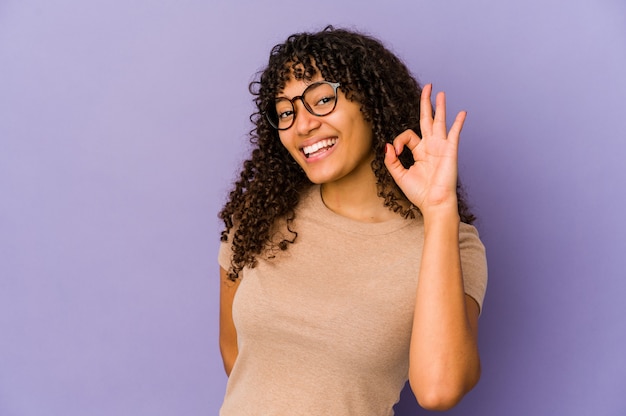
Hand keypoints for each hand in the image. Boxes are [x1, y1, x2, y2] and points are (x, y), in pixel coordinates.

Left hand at [384, 84, 465, 217]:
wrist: (434, 203)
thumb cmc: (419, 193)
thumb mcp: (399, 175)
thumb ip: (391, 161)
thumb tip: (387, 146)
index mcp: (420, 152)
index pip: (408, 135)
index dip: (398, 141)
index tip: (395, 153)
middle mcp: (431, 147)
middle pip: (428, 119)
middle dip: (426, 103)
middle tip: (427, 87)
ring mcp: (441, 147)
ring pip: (440, 122)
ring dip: (440, 107)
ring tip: (440, 92)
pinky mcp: (450, 151)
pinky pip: (454, 134)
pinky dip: (458, 123)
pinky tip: (461, 113)